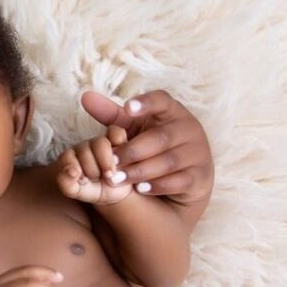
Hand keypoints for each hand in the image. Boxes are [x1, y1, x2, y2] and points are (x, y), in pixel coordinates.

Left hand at [57, 125, 132, 204]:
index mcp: (70, 155)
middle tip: (98, 179)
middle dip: (92, 170)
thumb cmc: (93, 189)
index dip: (75, 170)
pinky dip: (119, 146)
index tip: (83, 182)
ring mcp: (101, 141)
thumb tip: (71, 172)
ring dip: (106, 163)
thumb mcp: (76, 191)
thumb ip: (66, 183)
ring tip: (110, 176)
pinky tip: (120, 162)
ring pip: (100, 143)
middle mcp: (84, 146)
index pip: (67, 156)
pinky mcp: (118, 140)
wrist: (115, 192)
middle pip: (85, 150)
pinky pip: (117, 133)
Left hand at [80, 90, 213, 206]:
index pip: (163, 100)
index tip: (127, 107)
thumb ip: (111, 115)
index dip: (146, 103)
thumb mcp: (133, 129)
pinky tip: (140, 189)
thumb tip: (85, 97)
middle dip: (133, 151)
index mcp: (172, 112)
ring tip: (117, 179)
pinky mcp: (201, 177)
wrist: (183, 178)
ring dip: (141, 170)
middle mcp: (189, 129)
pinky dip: (159, 185)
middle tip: (110, 162)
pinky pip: (180, 180)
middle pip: (161, 137)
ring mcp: (198, 153)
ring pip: (169, 161)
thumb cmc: (152, 147)